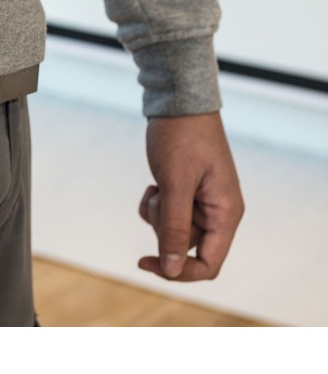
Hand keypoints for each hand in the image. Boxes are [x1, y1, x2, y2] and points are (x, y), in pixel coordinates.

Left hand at [137, 111, 244, 280]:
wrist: (178, 102)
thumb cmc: (181, 138)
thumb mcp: (174, 184)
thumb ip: (175, 228)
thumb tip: (172, 269)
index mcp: (226, 213)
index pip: (209, 264)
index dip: (180, 271)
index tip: (147, 262)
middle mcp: (219, 212)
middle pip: (187, 247)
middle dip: (164, 229)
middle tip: (159, 196)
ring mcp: (204, 203)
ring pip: (174, 231)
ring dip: (158, 215)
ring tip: (157, 185)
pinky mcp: (188, 193)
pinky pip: (167, 216)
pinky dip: (156, 204)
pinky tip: (154, 183)